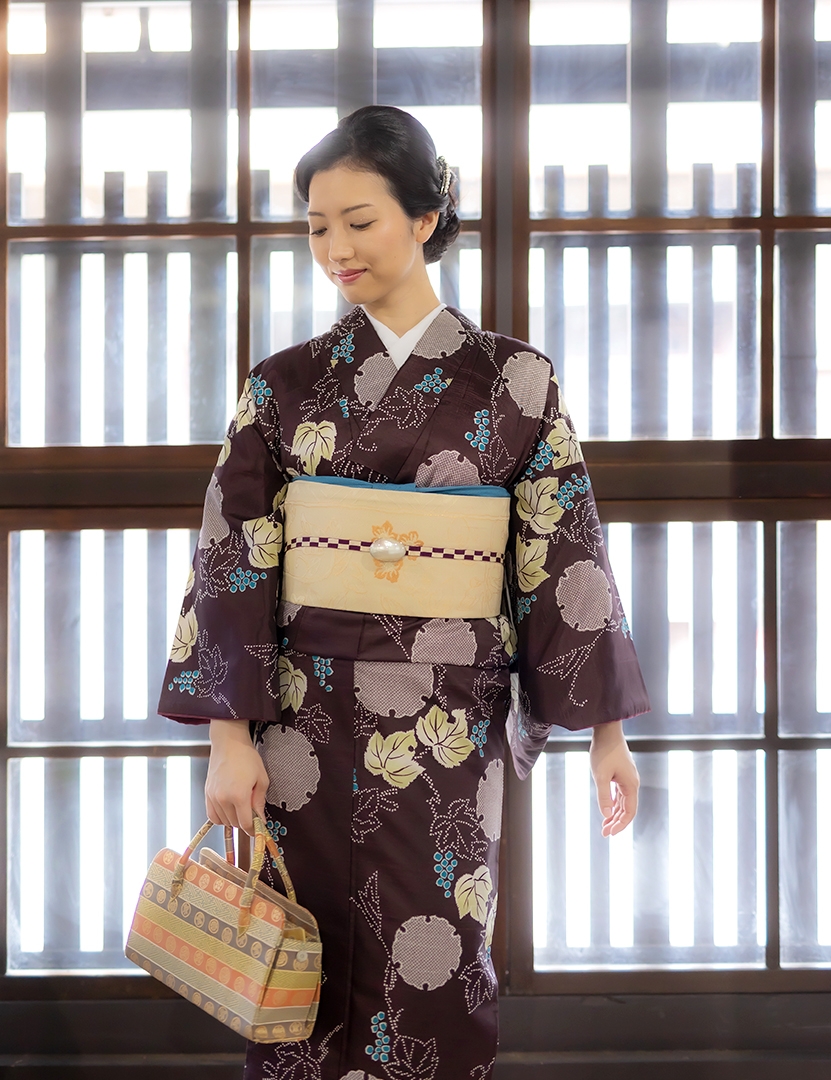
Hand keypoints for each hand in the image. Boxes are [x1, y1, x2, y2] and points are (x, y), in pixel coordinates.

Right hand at [205, 719, 268, 836]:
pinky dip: (221, 817)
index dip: (253, 829)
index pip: (245, 823)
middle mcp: (223, 799)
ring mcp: (213, 797)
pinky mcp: (207, 794)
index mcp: (239, 796)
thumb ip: (260, 801)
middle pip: (235, 823)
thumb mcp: (262, 779)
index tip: (258, 829)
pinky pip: (212, 815)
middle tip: (252, 812)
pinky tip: (229, 809)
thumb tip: (260, 819)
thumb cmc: (247, 758)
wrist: (229, 743)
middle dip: (245, 821)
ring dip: (233, 819)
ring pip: (223, 821)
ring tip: (241, 806)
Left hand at [589, 720, 638, 836]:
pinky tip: (608, 808)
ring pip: (623, 802)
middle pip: (627, 809)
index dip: (621, 825)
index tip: (610, 834)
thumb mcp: (600, 775)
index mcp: (631, 785)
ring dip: (614, 813)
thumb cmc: (604, 751)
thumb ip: (603, 796)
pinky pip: (620, 793)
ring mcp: (627, 778)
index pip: (629, 812)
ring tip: (604, 824)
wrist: (607, 730)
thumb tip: (606, 815)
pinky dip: (614, 803)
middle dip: (616, 822)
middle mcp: (632, 783)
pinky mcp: (622, 773)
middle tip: (604, 833)